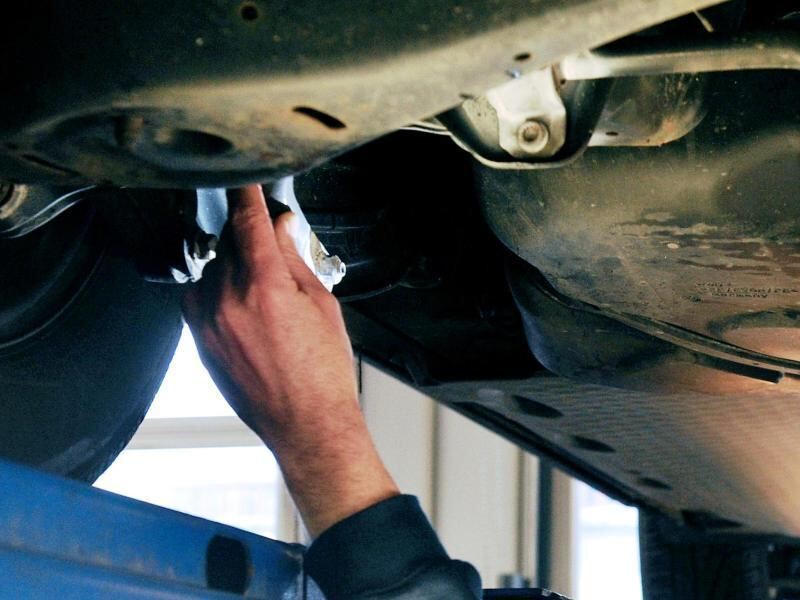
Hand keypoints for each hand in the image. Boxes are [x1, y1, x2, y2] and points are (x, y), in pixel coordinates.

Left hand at [183, 185, 397, 536]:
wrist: (305, 424)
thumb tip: (282, 227)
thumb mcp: (321, 304)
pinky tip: (249, 308)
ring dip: (235, 265)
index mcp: (263, 286)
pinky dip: (220, 289)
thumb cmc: (321, 372)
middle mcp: (226, 300)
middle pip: (228, 242)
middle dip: (249, 236)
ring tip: (268, 292)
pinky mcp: (198, 341)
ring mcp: (206, 322)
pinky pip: (201, 296)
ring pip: (213, 268)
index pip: (248, 221)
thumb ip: (294, 259)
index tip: (245, 179)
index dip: (247, 193)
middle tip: (276, 248)